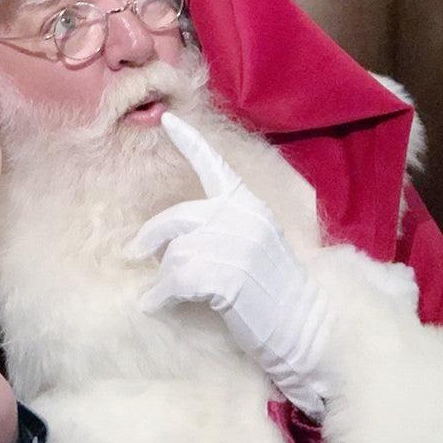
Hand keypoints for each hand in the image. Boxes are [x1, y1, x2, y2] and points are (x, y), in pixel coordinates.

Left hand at [126, 113, 331, 418]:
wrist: (308, 322)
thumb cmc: (279, 289)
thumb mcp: (258, 244)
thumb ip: (226, 228)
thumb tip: (178, 236)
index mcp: (249, 204)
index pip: (214, 165)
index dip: (189, 142)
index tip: (166, 120)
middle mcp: (242, 217)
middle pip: (177, 217)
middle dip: (151, 236)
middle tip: (135, 252)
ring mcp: (236, 245)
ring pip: (175, 252)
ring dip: (161, 277)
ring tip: (157, 294)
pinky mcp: (227, 276)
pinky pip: (175, 280)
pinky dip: (159, 295)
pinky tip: (154, 304)